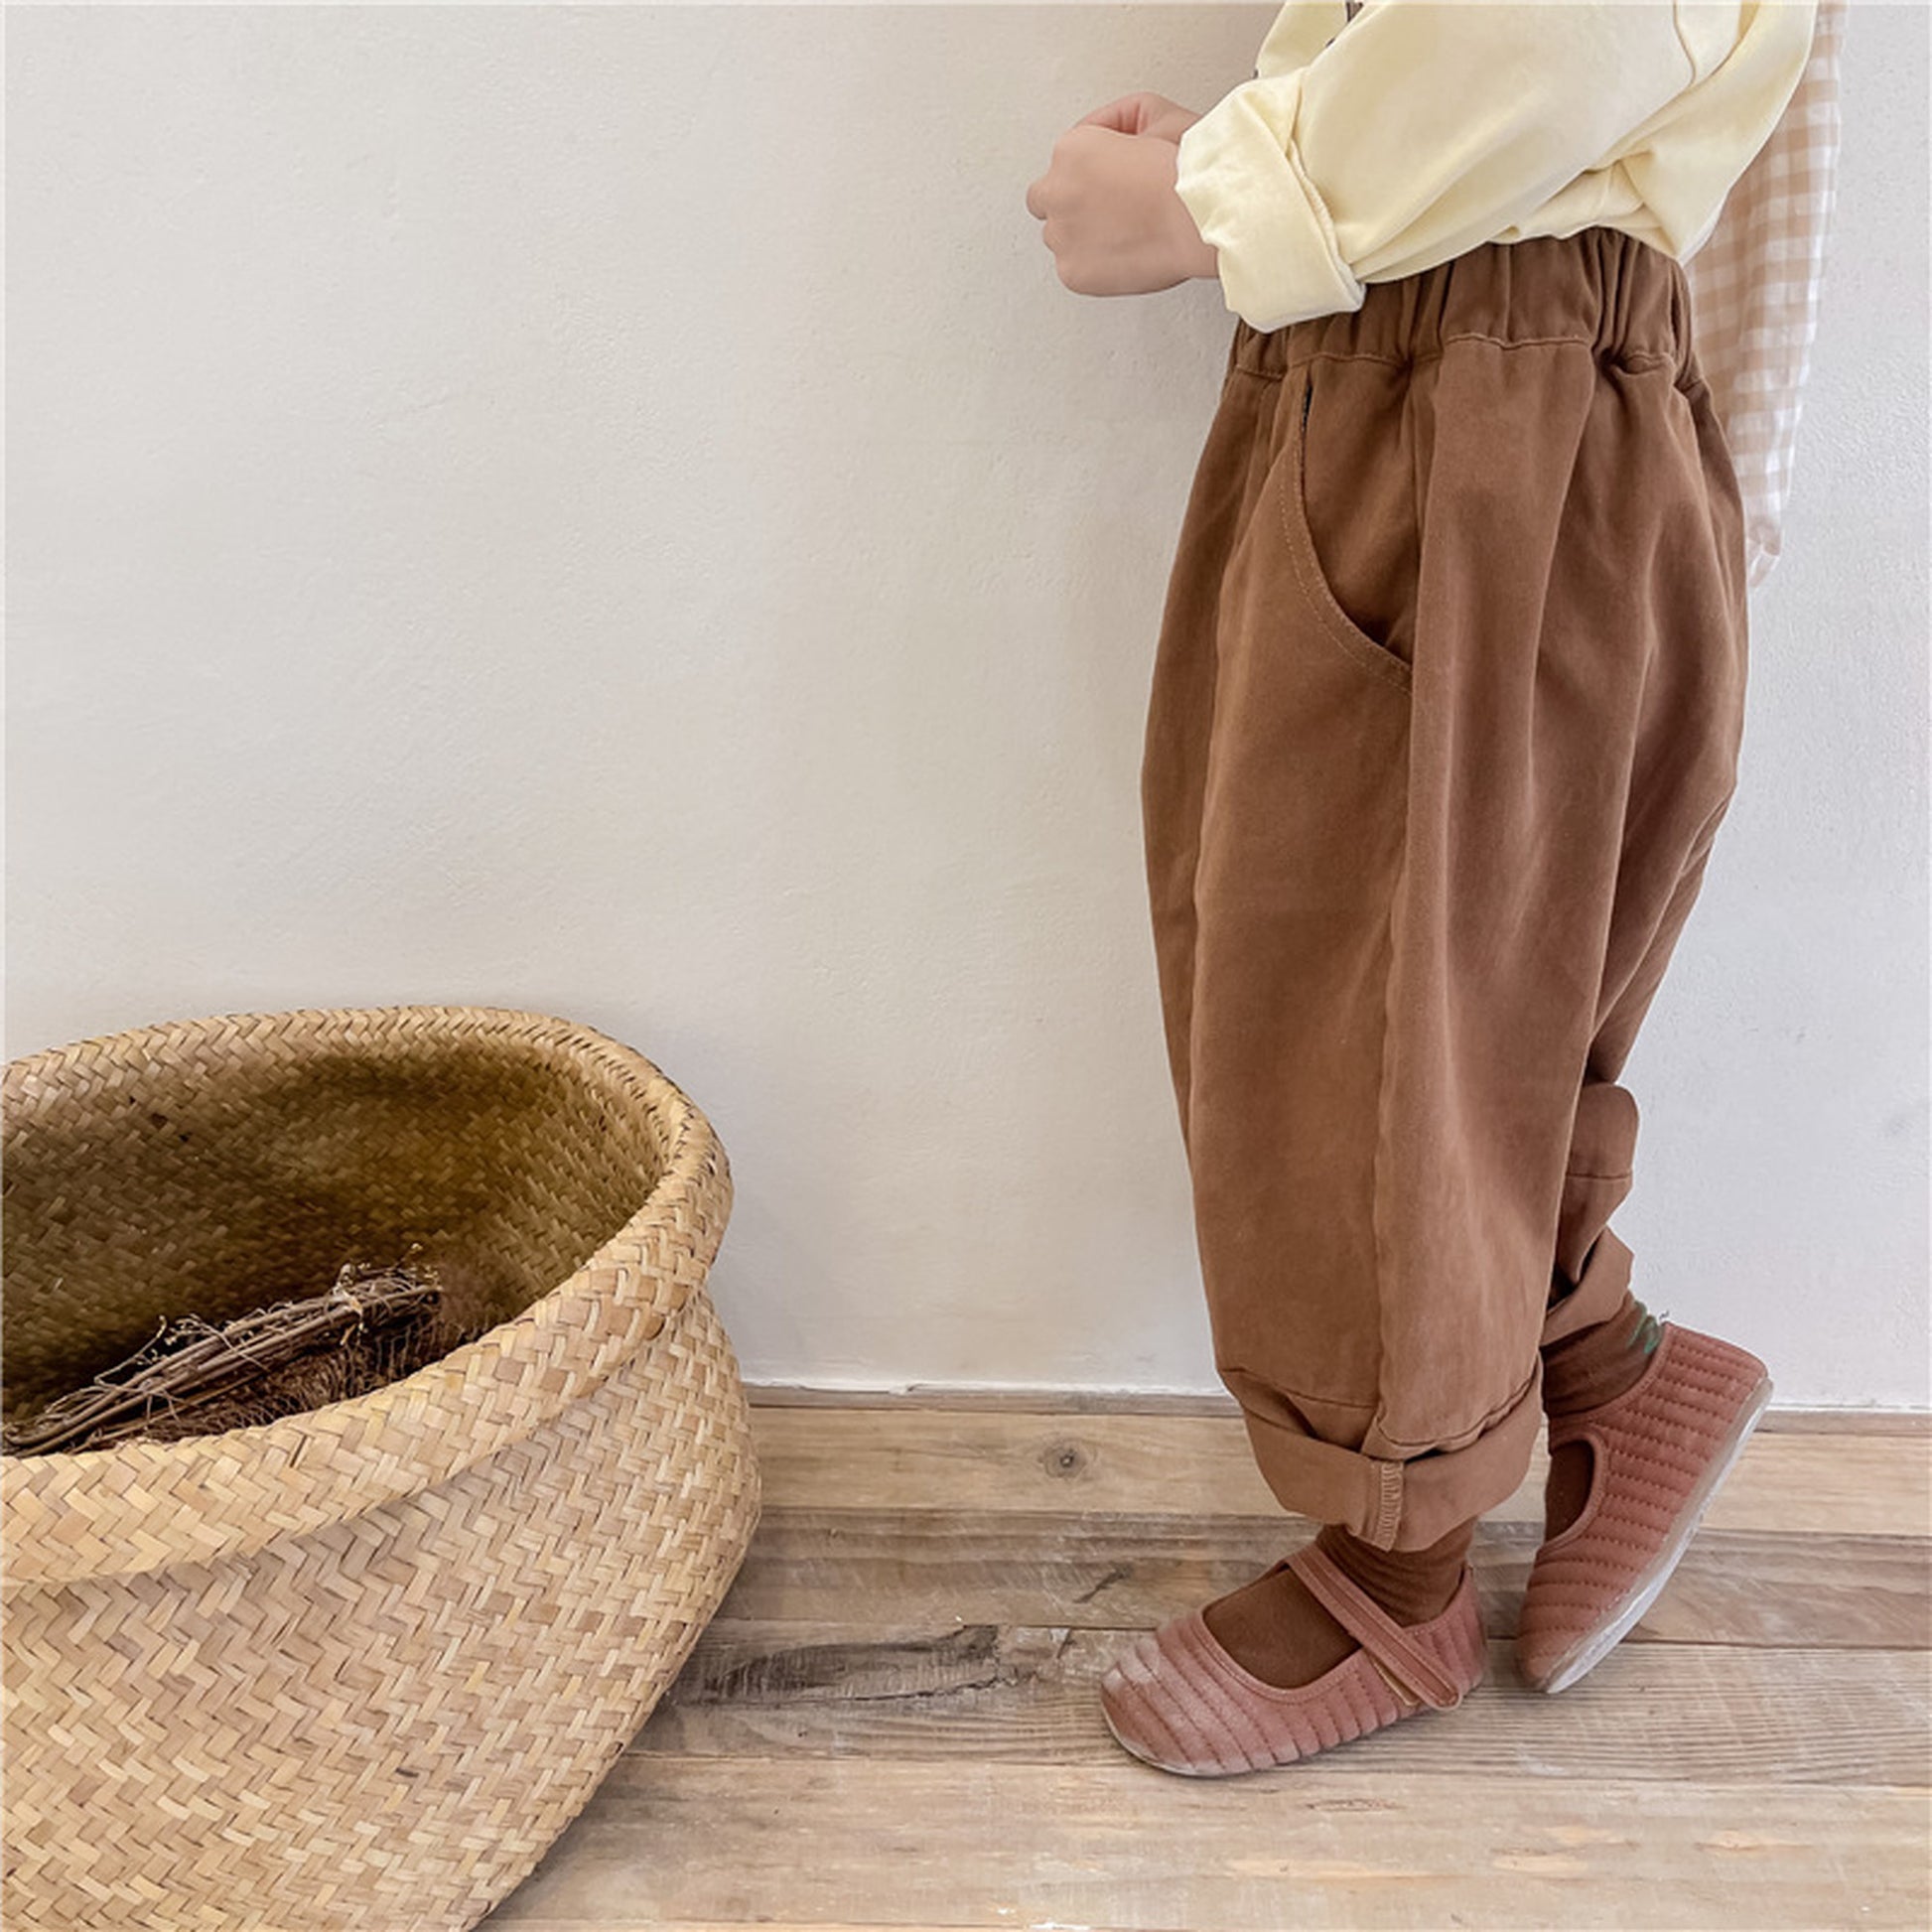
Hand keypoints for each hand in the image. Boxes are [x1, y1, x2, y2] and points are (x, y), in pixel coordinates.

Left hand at [1025, 100, 1218, 298]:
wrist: (1200, 218)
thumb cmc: (1188, 172)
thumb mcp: (1156, 112)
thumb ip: (1118, 122)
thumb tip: (1107, 137)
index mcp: (1071, 150)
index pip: (1062, 162)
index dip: (1088, 171)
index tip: (1109, 181)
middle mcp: (1056, 191)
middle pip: (1046, 200)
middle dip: (1071, 202)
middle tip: (1107, 208)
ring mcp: (1062, 236)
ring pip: (1059, 237)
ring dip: (1081, 235)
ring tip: (1122, 232)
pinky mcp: (1072, 273)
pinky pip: (1073, 269)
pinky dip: (1094, 266)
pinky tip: (1123, 253)